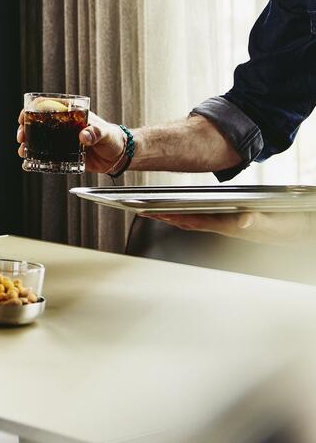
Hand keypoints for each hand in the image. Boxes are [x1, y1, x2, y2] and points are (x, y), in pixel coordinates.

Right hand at [16, 110, 125, 173]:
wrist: (120, 156)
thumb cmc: (113, 138)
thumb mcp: (105, 133)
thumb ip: (95, 133)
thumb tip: (83, 135)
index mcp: (70, 115)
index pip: (46, 107)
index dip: (31, 111)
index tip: (24, 117)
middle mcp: (63, 127)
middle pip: (37, 124)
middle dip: (25, 129)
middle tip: (21, 137)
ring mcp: (61, 141)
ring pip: (39, 140)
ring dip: (28, 144)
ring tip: (23, 151)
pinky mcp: (63, 155)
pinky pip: (46, 156)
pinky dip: (36, 160)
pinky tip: (28, 163)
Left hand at [150, 211, 315, 244]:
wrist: (300, 230)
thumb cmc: (288, 226)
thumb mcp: (275, 223)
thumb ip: (258, 222)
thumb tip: (242, 222)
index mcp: (231, 226)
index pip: (196, 222)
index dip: (174, 218)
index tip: (154, 214)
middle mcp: (225, 227)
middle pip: (188, 222)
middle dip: (165, 218)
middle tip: (143, 213)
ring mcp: (227, 226)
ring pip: (194, 221)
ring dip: (173, 217)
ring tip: (154, 212)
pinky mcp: (232, 223)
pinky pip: (204, 219)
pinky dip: (189, 215)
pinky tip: (181, 213)